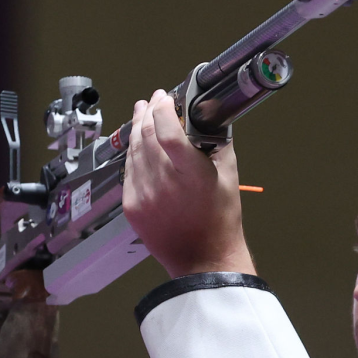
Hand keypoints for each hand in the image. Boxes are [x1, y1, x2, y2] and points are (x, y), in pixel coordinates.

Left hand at [122, 89, 256, 277]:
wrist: (203, 259)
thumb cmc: (220, 220)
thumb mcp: (230, 176)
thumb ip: (217, 142)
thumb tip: (207, 116)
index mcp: (192, 175)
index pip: (167, 131)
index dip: (163, 109)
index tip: (166, 98)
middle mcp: (164, 184)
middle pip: (146, 135)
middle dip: (149, 112)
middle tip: (155, 99)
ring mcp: (144, 196)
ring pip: (133, 150)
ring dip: (138, 128)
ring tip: (143, 113)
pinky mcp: (131, 206)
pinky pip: (128, 170)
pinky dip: (134, 153)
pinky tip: (140, 144)